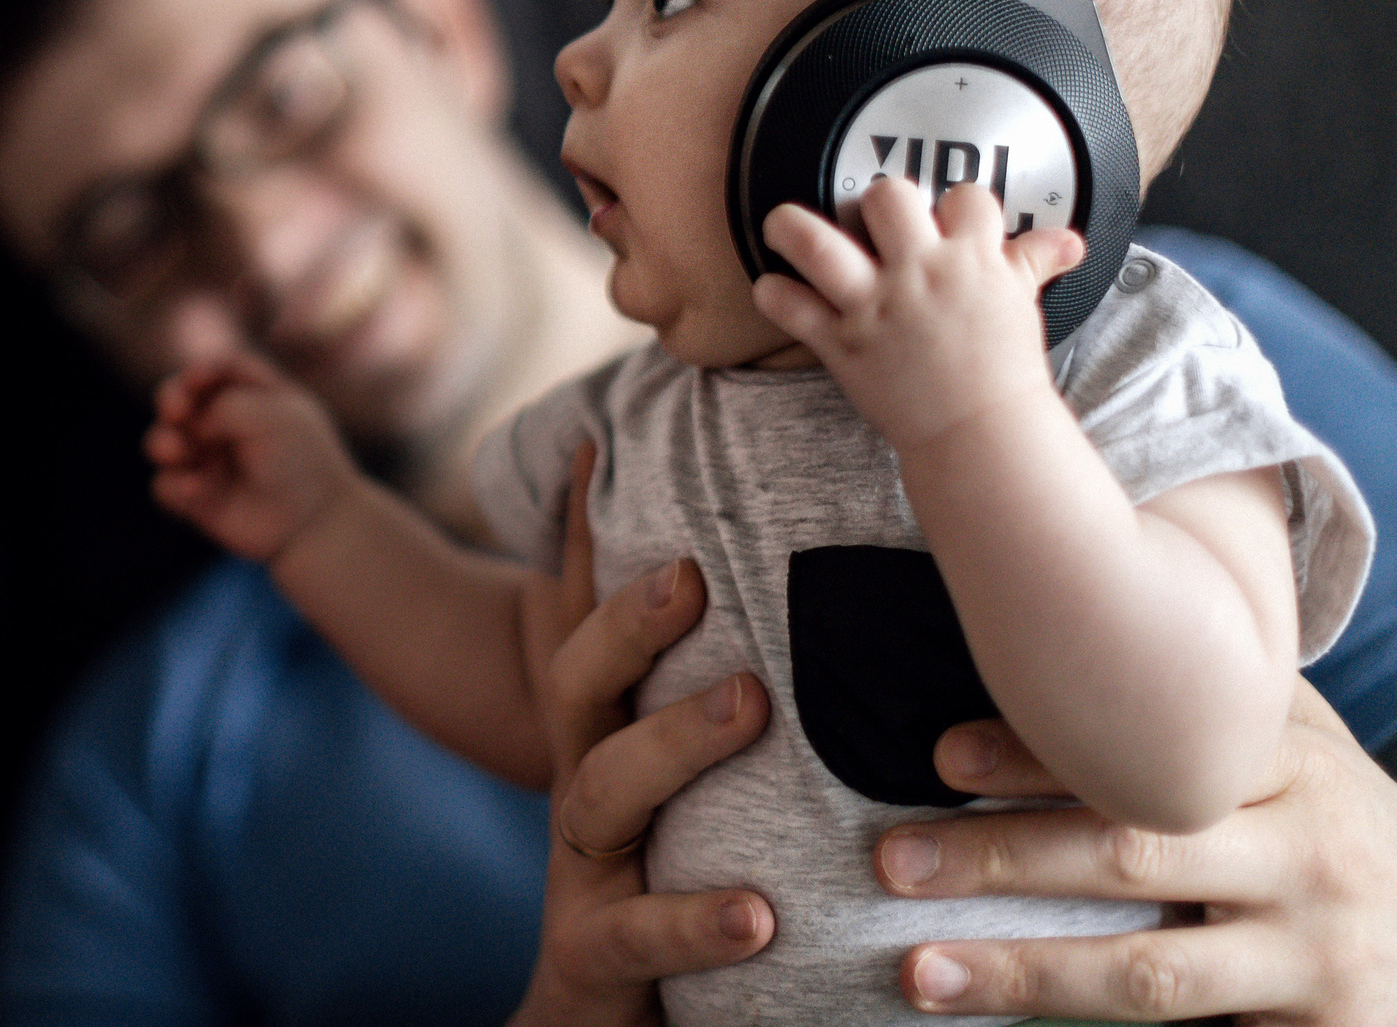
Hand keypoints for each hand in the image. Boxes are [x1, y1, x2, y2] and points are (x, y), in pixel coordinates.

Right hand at [144, 353, 358, 564]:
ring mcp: (210, 461)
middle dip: (171, 399)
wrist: (314, 522)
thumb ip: (221, 405)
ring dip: (163, 441)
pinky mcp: (198, 498)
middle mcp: (227, 426)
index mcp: (254, 396)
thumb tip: (190, 427)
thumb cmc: (300, 461)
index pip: (216, 370)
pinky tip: (195, 489)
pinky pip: (165, 485)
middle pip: (181, 399)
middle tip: (176, 410)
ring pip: (164, 441)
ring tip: (175, 451)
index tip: (197, 380)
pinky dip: (174, 484)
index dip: (200, 371)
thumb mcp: (267, 415)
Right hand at [511, 444, 774, 1026]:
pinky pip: (638, 935)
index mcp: (607, 739)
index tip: (599, 445)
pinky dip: (693, 920)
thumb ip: (730, 693)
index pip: (583, 621)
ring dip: (671, 740)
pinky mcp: (598, 958)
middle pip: (577, 683)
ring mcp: (584, 873)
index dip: (581, 537)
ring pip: (603, 792)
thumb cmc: (680, 883)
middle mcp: (585, 788)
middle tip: (694, 570)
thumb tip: (824, 596)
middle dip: (626, 622)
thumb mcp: (697, 785)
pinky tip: (759, 915)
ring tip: (749, 702)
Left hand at [753, 178, 1083, 454]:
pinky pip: (792, 308)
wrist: (981, 433)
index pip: (966, 196)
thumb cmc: (1002, 371)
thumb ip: (1033, 262)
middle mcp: (920, 274)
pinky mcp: (842, 342)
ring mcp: (876, 306)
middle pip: (888, 198)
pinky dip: (774, 296)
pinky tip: (774, 289)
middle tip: (869, 216)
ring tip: (783, 224)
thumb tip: (1065, 241)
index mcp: (971, 261)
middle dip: (878, 199)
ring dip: (791, 227)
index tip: (946, 213)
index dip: (955, 200)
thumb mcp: (1023, 306)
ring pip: (818, 244)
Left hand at [876, 678, 1396, 1022]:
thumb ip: (1201, 701)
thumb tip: (1038, 627)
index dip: (1041, 753)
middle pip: (1133, 852)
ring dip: (1022, 972)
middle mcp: (1308, 851)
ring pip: (1147, 967)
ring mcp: (1319, 951)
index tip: (940, 756)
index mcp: (1290, 762)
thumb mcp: (1294, 749)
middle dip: (1001, 857)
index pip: (1149, 754)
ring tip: (919, 973)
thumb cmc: (1328, 825)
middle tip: (892, 861)